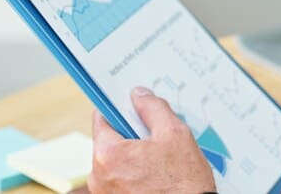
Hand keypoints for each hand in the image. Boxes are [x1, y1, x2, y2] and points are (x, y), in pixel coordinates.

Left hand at [89, 87, 215, 193]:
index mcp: (108, 154)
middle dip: (131, 133)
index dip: (120, 108)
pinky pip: (119, 176)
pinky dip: (134, 170)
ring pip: (116, 158)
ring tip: (160, 157)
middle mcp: (99, 175)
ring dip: (134, 152)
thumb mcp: (174, 133)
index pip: (102, 117)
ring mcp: (104, 191)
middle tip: (156, 135)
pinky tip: (156, 171)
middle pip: (109, 139)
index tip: (132, 106)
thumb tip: (139, 96)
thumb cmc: (182, 182)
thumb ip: (153, 108)